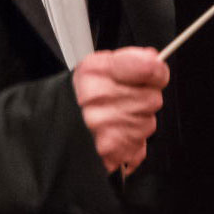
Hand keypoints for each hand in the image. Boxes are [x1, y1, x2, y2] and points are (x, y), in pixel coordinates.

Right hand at [72, 47, 168, 173]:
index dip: (157, 72)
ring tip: (117, 118)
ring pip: (148, 124)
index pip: (149, 68)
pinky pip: (140, 146)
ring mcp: (104, 128)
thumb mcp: (98, 66)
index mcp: (96, 72)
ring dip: (138, 122)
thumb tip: (155, 60)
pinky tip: (116, 134)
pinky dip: (131, 143)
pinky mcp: (110, 153)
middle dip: (145, 99)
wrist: (56, 126)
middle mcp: (99, 99)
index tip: (154, 73)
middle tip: (125, 99)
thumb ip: (130, 59)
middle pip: (153, 99)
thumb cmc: (81, 96)